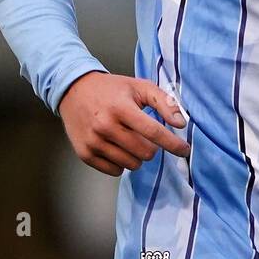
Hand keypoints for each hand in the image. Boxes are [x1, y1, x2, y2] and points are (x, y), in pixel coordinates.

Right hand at [59, 72, 190, 175]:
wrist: (74, 90)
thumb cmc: (111, 89)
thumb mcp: (139, 87)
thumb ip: (164, 102)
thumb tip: (181, 123)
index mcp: (121, 108)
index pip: (154, 132)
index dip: (173, 144)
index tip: (184, 150)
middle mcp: (105, 126)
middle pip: (145, 153)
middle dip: (152, 148)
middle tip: (145, 137)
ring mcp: (93, 142)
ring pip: (131, 165)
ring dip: (137, 156)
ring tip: (128, 140)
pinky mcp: (85, 153)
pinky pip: (114, 171)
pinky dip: (121, 163)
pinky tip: (116, 147)